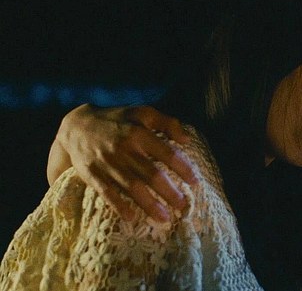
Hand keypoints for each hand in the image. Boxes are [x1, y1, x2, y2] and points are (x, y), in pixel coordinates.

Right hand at [51, 104, 197, 221]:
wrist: (77, 126)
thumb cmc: (117, 120)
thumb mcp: (143, 113)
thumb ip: (167, 123)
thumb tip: (187, 140)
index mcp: (138, 132)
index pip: (165, 153)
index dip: (182, 168)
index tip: (194, 181)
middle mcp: (123, 149)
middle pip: (150, 174)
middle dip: (169, 192)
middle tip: (183, 205)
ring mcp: (107, 163)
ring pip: (131, 187)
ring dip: (149, 204)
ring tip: (164, 218)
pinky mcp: (92, 175)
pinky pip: (107, 193)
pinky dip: (119, 206)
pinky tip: (132, 217)